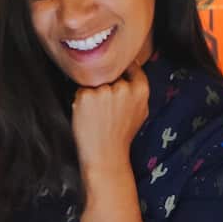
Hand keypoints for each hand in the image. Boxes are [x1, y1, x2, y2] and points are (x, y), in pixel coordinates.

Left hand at [71, 61, 150, 178]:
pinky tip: (88, 115)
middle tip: (106, 107)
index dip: (122, 71)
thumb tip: (133, 67)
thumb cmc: (122, 135)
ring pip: (95, 81)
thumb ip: (138, 90)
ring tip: (97, 113)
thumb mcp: (141, 111)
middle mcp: (123, 87)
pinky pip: (81, 90)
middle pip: (110, 73)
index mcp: (140, 90)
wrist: (106, 155)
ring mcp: (103, 91)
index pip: (131, 66)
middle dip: (106, 84)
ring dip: (93, 93)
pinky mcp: (86, 96)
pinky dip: (81, 101)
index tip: (116, 78)